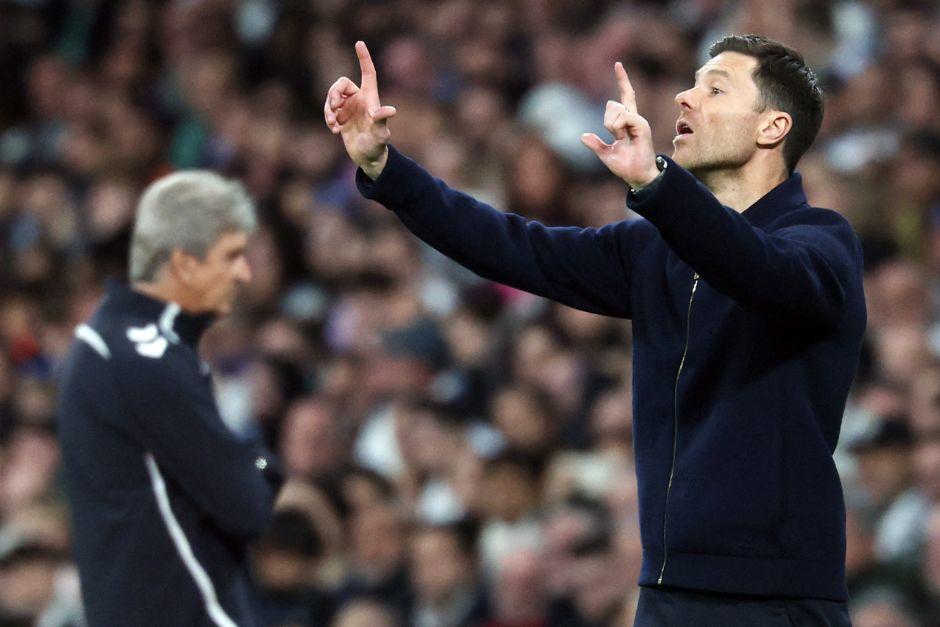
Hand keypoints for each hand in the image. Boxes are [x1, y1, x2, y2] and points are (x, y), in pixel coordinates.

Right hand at [324, 41, 396, 179]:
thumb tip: (391, 110)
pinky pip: (328, 110)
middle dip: (333, 93)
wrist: (368, 157)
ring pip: (331, 97)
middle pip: (341, 84)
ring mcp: (349, 108)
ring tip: (333, 124)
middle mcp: (359, 99)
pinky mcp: (340, 117)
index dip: (364, 58)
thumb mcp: (380, 133)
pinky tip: (334, 130)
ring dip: (328, 109)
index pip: (368, 73)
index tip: (359, 43)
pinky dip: (328, 118)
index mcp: (370, 98)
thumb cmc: (378, 145)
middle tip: (333, 108)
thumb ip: (381, 120)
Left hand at [581, 62, 659, 188]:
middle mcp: (634, 118)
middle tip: (614, 137)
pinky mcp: (642, 126)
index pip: (625, 95)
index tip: (618, 64)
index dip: (622, 80)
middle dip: (606, 121)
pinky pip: (624, 117)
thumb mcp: (605, 154)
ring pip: (616, 110)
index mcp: (627, 121)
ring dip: (611, 126)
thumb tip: (583, 136)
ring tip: (620, 139)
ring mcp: (639, 121)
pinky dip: (618, 128)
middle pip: (613, 104)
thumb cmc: (625, 165)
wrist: (637, 176)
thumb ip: (595, 144)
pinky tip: (622, 137)